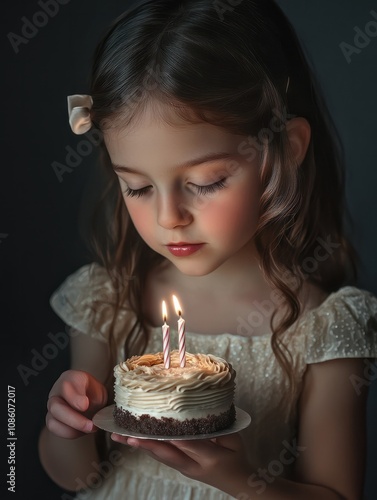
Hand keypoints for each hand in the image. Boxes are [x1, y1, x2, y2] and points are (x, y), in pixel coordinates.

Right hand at [46, 370, 107, 438]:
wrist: (91, 399)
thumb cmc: (94, 393)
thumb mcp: (99, 391)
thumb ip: (94, 398)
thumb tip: (91, 410)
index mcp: (70, 378)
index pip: (66, 386)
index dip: (74, 397)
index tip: (85, 405)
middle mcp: (57, 391)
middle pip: (55, 406)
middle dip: (74, 419)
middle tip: (91, 424)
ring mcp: (52, 406)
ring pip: (52, 420)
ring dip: (72, 429)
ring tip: (89, 429)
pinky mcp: (51, 419)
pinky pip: (54, 429)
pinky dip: (69, 433)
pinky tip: (82, 432)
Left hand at [111, 432, 249, 490]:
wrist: (239, 483)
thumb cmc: (237, 458)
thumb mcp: (233, 441)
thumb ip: (218, 429)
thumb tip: (200, 413)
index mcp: (210, 457)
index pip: (188, 445)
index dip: (170, 436)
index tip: (155, 427)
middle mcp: (193, 465)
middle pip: (166, 454)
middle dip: (145, 444)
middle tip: (126, 435)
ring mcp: (185, 468)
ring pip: (160, 456)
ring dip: (140, 446)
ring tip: (121, 437)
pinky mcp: (180, 466)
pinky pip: (162, 456)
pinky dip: (148, 447)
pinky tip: (134, 439)